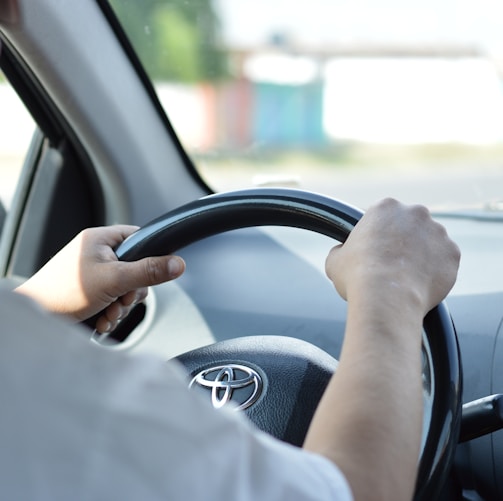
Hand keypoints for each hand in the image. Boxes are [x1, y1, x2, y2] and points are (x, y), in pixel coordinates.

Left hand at [15, 225, 184, 332]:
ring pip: (126, 287)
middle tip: (121, 301)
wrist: (35, 317)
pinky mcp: (90, 290)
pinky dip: (111, 312)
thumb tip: (178, 264)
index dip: (149, 258)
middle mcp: (98, 252)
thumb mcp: (114, 280)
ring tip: (107, 314)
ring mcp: (94, 272)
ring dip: (121, 306)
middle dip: (132, 293)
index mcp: (101, 239)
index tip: (149, 275)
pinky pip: (114, 298)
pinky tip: (102, 319)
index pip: (140, 239)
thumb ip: (148, 271)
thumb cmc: (63, 293)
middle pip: (136, 269)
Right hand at [325, 198, 459, 314]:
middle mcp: (415, 213)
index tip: (375, 249)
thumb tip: (341, 253)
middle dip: (403, 240)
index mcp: (385, 207)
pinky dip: (436, 271)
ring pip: (430, 242)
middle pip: (410, 225)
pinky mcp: (452, 253)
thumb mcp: (335, 260)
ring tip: (407, 278)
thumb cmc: (357, 276)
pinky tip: (420, 284)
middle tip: (391, 263)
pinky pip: (444, 261)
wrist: (386, 297)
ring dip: (422, 255)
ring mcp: (438, 232)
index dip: (378, 234)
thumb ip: (341, 250)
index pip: (383, 216)